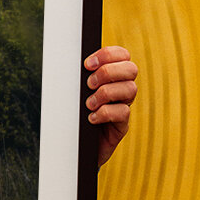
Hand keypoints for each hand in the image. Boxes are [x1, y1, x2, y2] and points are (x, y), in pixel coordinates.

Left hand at [84, 45, 137, 167]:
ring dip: (105, 93)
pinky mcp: (122, 125)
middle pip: (131, 69)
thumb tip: (68, 61)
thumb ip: (79, 76)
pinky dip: (105, 113)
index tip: (87, 64)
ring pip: (130, 89)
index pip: (122, 55)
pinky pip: (123, 112)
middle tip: (89, 84)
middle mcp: (122, 89)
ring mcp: (123, 106)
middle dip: (108, 72)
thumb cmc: (73, 114)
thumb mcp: (75, 91)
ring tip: (88, 104)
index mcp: (112, 76)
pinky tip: (91, 118)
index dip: (108, 54)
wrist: (74, 145)